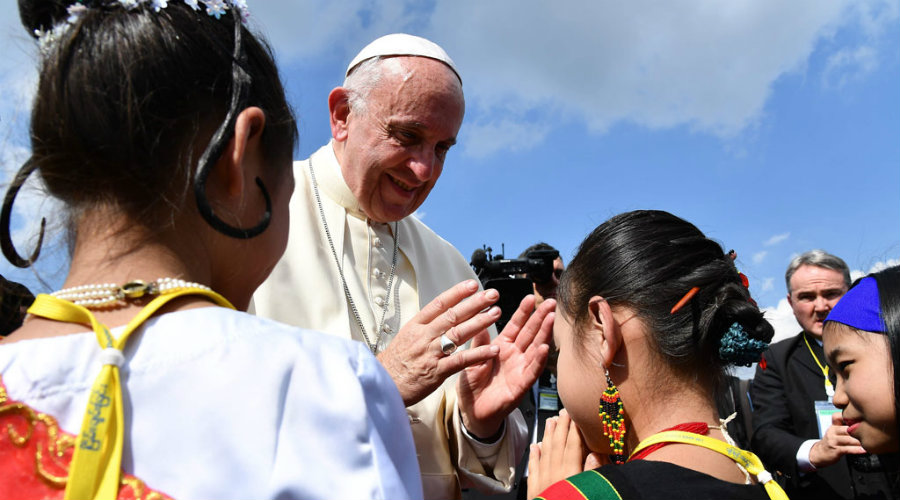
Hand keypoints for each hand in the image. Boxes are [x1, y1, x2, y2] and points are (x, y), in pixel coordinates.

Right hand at [377, 280, 504, 406]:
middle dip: (474, 303)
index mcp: (416, 326)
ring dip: (480, 322)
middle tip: (492, 294)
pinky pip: (461, 360)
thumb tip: (440, 315)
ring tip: (495, 313)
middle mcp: (424, 336)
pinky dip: (478, 354)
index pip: (439, 304)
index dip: (457, 293)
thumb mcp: (405, 337)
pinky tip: (493, 349)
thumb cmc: (393, 364)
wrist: (381, 385)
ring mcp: (431, 353)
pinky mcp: (437, 371)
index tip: (472, 285)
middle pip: (453, 315)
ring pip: (459, 333)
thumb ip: (424, 327)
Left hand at [456, 295, 554, 437]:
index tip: (530, 297)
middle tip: (550, 302)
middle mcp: (514, 356)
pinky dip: (538, 360)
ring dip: (544, 334)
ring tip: (551, 318)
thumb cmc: (472, 385)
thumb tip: (480, 319)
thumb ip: (478, 341)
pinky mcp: (520, 386)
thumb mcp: (471, 358)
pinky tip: (544, 348)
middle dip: (540, 317)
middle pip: (530, 333)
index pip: (515, 326)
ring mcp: (520, 369)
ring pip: (535, 348)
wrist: (471, 411)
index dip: (523, 312)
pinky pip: (531, 371)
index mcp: (501, 347)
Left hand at [527, 410, 603, 498]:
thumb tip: (595, 455)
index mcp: (570, 475)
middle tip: (563, 412)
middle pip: (557, 445)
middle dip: (561, 427)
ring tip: (549, 421)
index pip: (572, 446)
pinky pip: (533, 469)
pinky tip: (535, 446)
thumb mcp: (590, 493)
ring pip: (544, 453)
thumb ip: (592, 473)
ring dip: (547, 436)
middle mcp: (555, 475)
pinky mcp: (534, 492)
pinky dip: (534, 456)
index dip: (575, 430)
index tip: (576, 417)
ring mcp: (543, 482)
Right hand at [809, 412, 866, 467]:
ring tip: (869, 442)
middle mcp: (832, 432)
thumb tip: (861, 423)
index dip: (846, 416)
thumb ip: (845, 426)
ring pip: (848, 439)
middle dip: (859, 430)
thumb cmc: (832, 442)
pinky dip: (857, 450)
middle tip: (871, 431)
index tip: (859, 417)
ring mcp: (833, 441)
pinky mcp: (835, 450)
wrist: (820, 453)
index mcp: (833, 426)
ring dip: (860, 441)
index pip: (837, 416)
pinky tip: (864, 450)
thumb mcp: (835, 431)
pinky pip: (848, 449)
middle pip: (846, 428)